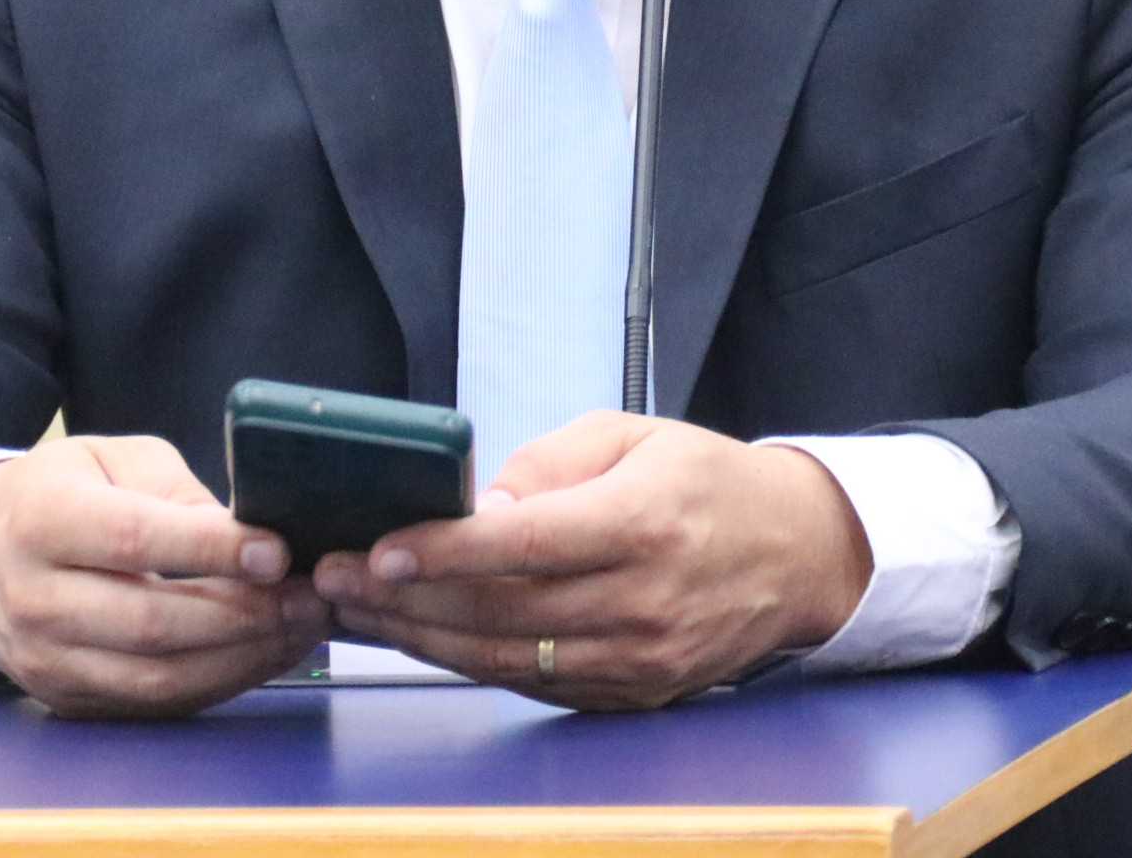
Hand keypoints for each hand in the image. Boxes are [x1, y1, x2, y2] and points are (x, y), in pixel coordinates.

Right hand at [0, 434, 326, 717]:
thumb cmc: (55, 494)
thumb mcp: (109, 459)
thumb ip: (176, 490)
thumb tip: (248, 532)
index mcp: (42, 521)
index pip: (134, 541)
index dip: (211, 549)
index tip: (277, 551)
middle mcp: (34, 598)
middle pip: (152, 623)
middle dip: (244, 615)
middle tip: (309, 596)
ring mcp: (47, 660)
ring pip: (159, 677)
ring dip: (243, 659)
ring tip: (301, 628)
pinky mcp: (68, 698)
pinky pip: (155, 703)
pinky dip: (219, 682)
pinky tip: (264, 654)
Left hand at [311, 412, 870, 709]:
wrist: (798, 555)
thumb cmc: (707, 483)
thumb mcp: (633, 436)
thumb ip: (548, 466)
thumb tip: (475, 508)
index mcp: (642, 523)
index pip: (526, 546)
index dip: (445, 553)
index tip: (379, 551)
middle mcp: (642, 600)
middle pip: (502, 613)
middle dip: (406, 601)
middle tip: (333, 580)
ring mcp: (639, 658)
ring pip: (508, 662)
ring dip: (422, 640)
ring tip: (357, 613)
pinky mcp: (635, 694)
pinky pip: (536, 685)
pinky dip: (471, 663)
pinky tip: (424, 637)